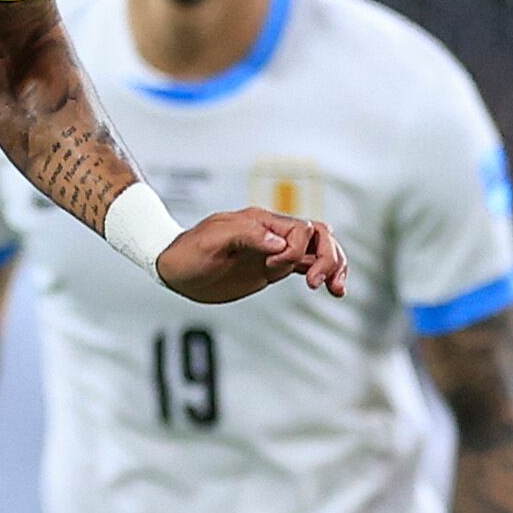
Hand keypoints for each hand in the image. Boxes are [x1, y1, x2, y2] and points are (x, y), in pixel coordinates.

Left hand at [155, 209, 343, 305]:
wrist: (174, 267)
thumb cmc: (189, 252)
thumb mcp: (213, 240)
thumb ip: (247, 236)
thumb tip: (281, 243)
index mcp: (262, 223)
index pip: (301, 229)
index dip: (295, 252)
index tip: (271, 269)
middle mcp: (273, 234)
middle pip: (320, 235)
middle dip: (330, 258)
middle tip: (321, 284)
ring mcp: (274, 251)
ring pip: (318, 250)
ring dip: (334, 266)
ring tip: (337, 290)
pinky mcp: (271, 268)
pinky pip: (306, 265)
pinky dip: (323, 275)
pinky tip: (331, 290)